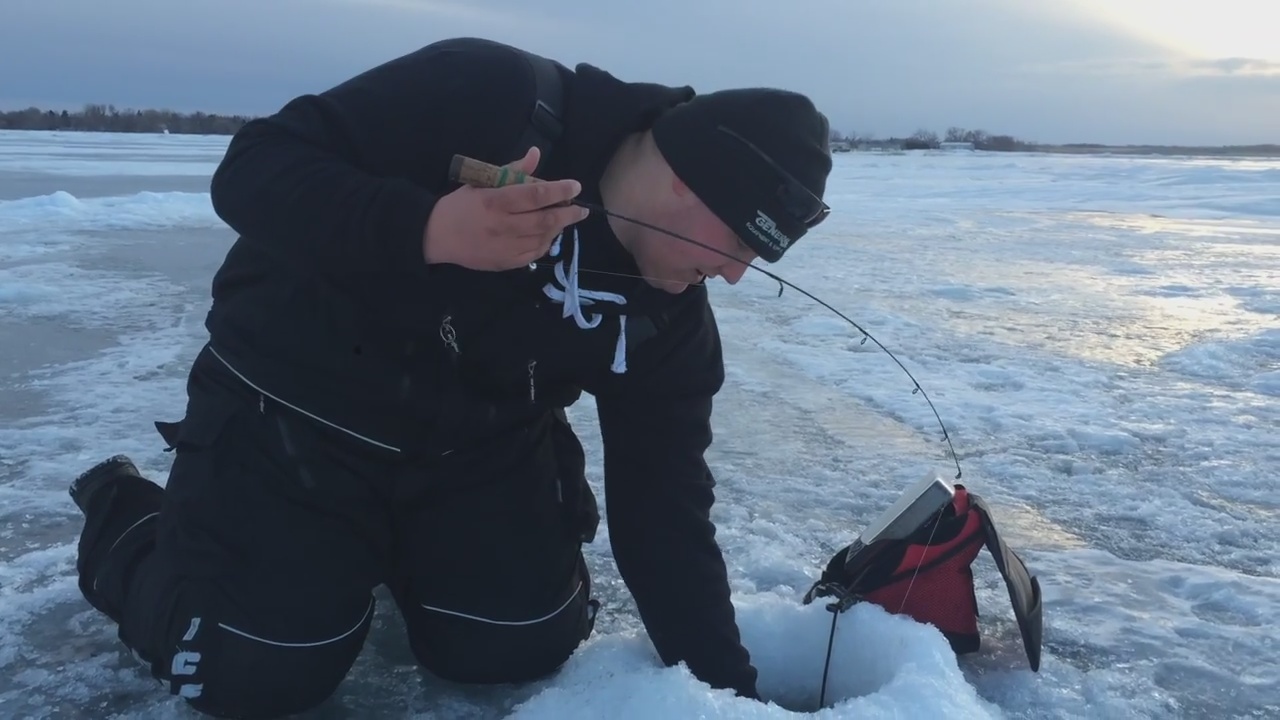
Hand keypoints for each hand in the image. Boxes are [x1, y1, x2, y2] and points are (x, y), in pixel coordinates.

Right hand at [422, 146, 588, 270]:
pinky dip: (546, 243)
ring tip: (565, 219)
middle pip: (545, 220)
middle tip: (581, 210)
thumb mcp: (482, 181)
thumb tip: (536, 153)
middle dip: (568, 214)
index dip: (559, 190)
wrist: (436, 236)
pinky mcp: (505, 263)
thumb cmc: (461, 205)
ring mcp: (504, 247)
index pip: (535, 195)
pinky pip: (534, 254)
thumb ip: (512, 170)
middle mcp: (502, 226)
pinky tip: (550, 235)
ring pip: (543, 239)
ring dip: (559, 228)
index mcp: (495, 201)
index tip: (575, 186)